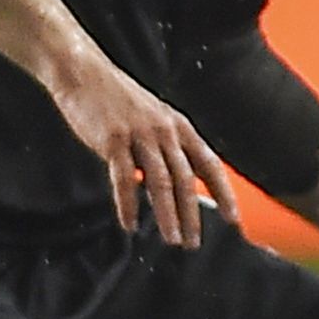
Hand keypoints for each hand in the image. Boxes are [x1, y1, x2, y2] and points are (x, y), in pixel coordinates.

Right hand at [46, 52, 236, 246]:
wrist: (85, 74)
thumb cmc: (120, 102)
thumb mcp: (155, 120)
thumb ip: (168, 149)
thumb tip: (177, 185)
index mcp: (180, 127)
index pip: (210, 165)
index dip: (224, 193)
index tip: (233, 219)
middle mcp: (166, 131)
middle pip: (187, 180)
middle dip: (193, 215)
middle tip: (194, 243)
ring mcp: (140, 135)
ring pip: (160, 182)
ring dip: (167, 215)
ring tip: (172, 240)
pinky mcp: (113, 140)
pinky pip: (122, 179)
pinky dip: (128, 204)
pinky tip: (130, 224)